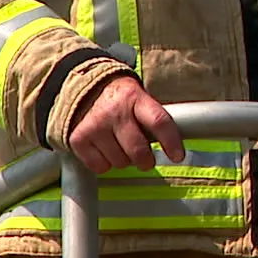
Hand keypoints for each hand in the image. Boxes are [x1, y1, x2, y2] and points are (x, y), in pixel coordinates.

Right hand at [66, 74, 183, 173]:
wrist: (83, 90)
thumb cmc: (120, 100)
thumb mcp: (139, 99)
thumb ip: (154, 119)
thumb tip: (175, 145)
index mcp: (135, 97)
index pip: (158, 121)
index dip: (171, 141)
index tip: (178, 156)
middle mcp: (114, 111)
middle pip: (138, 149)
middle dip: (146, 161)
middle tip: (146, 160)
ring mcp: (95, 125)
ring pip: (120, 162)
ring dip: (124, 160)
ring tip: (121, 146)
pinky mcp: (79, 139)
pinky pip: (100, 167)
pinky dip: (106, 164)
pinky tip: (105, 149)